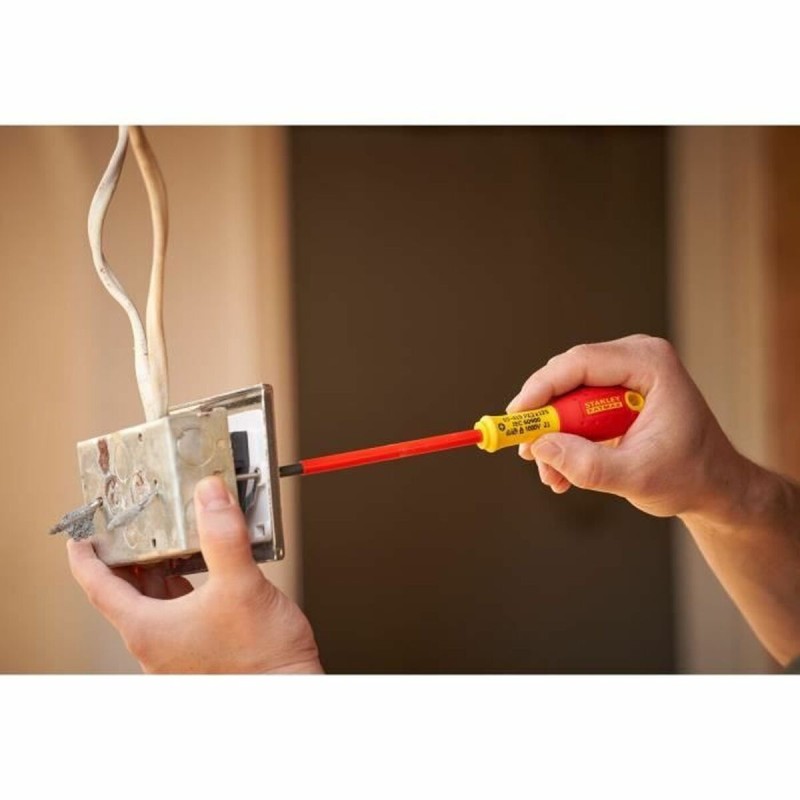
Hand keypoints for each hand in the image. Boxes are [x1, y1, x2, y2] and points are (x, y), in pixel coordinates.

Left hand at [68, 475, 322, 672]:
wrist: (290, 691)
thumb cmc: (261, 659)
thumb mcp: (241, 586)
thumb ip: (223, 536)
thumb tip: (209, 496)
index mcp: (149, 629)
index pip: (98, 587)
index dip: (85, 557)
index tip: (79, 535)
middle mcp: (155, 643)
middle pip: (125, 591)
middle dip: (127, 554)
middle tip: (130, 524)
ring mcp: (176, 649)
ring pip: (153, 600)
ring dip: (157, 568)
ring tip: (169, 537)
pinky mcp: (198, 649)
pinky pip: (177, 609)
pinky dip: (180, 583)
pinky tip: (201, 567)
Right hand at [506, 334, 748, 517]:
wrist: (714, 486)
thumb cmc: (689, 476)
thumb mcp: (636, 477)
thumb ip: (587, 465)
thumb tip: (539, 447)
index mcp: (650, 364)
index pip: (581, 363)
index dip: (542, 388)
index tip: (517, 418)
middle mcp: (634, 359)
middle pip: (567, 376)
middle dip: (544, 418)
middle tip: (528, 452)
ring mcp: (622, 374)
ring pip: (565, 396)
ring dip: (552, 436)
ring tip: (552, 476)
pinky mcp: (613, 393)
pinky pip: (574, 408)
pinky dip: (564, 439)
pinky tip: (562, 471)